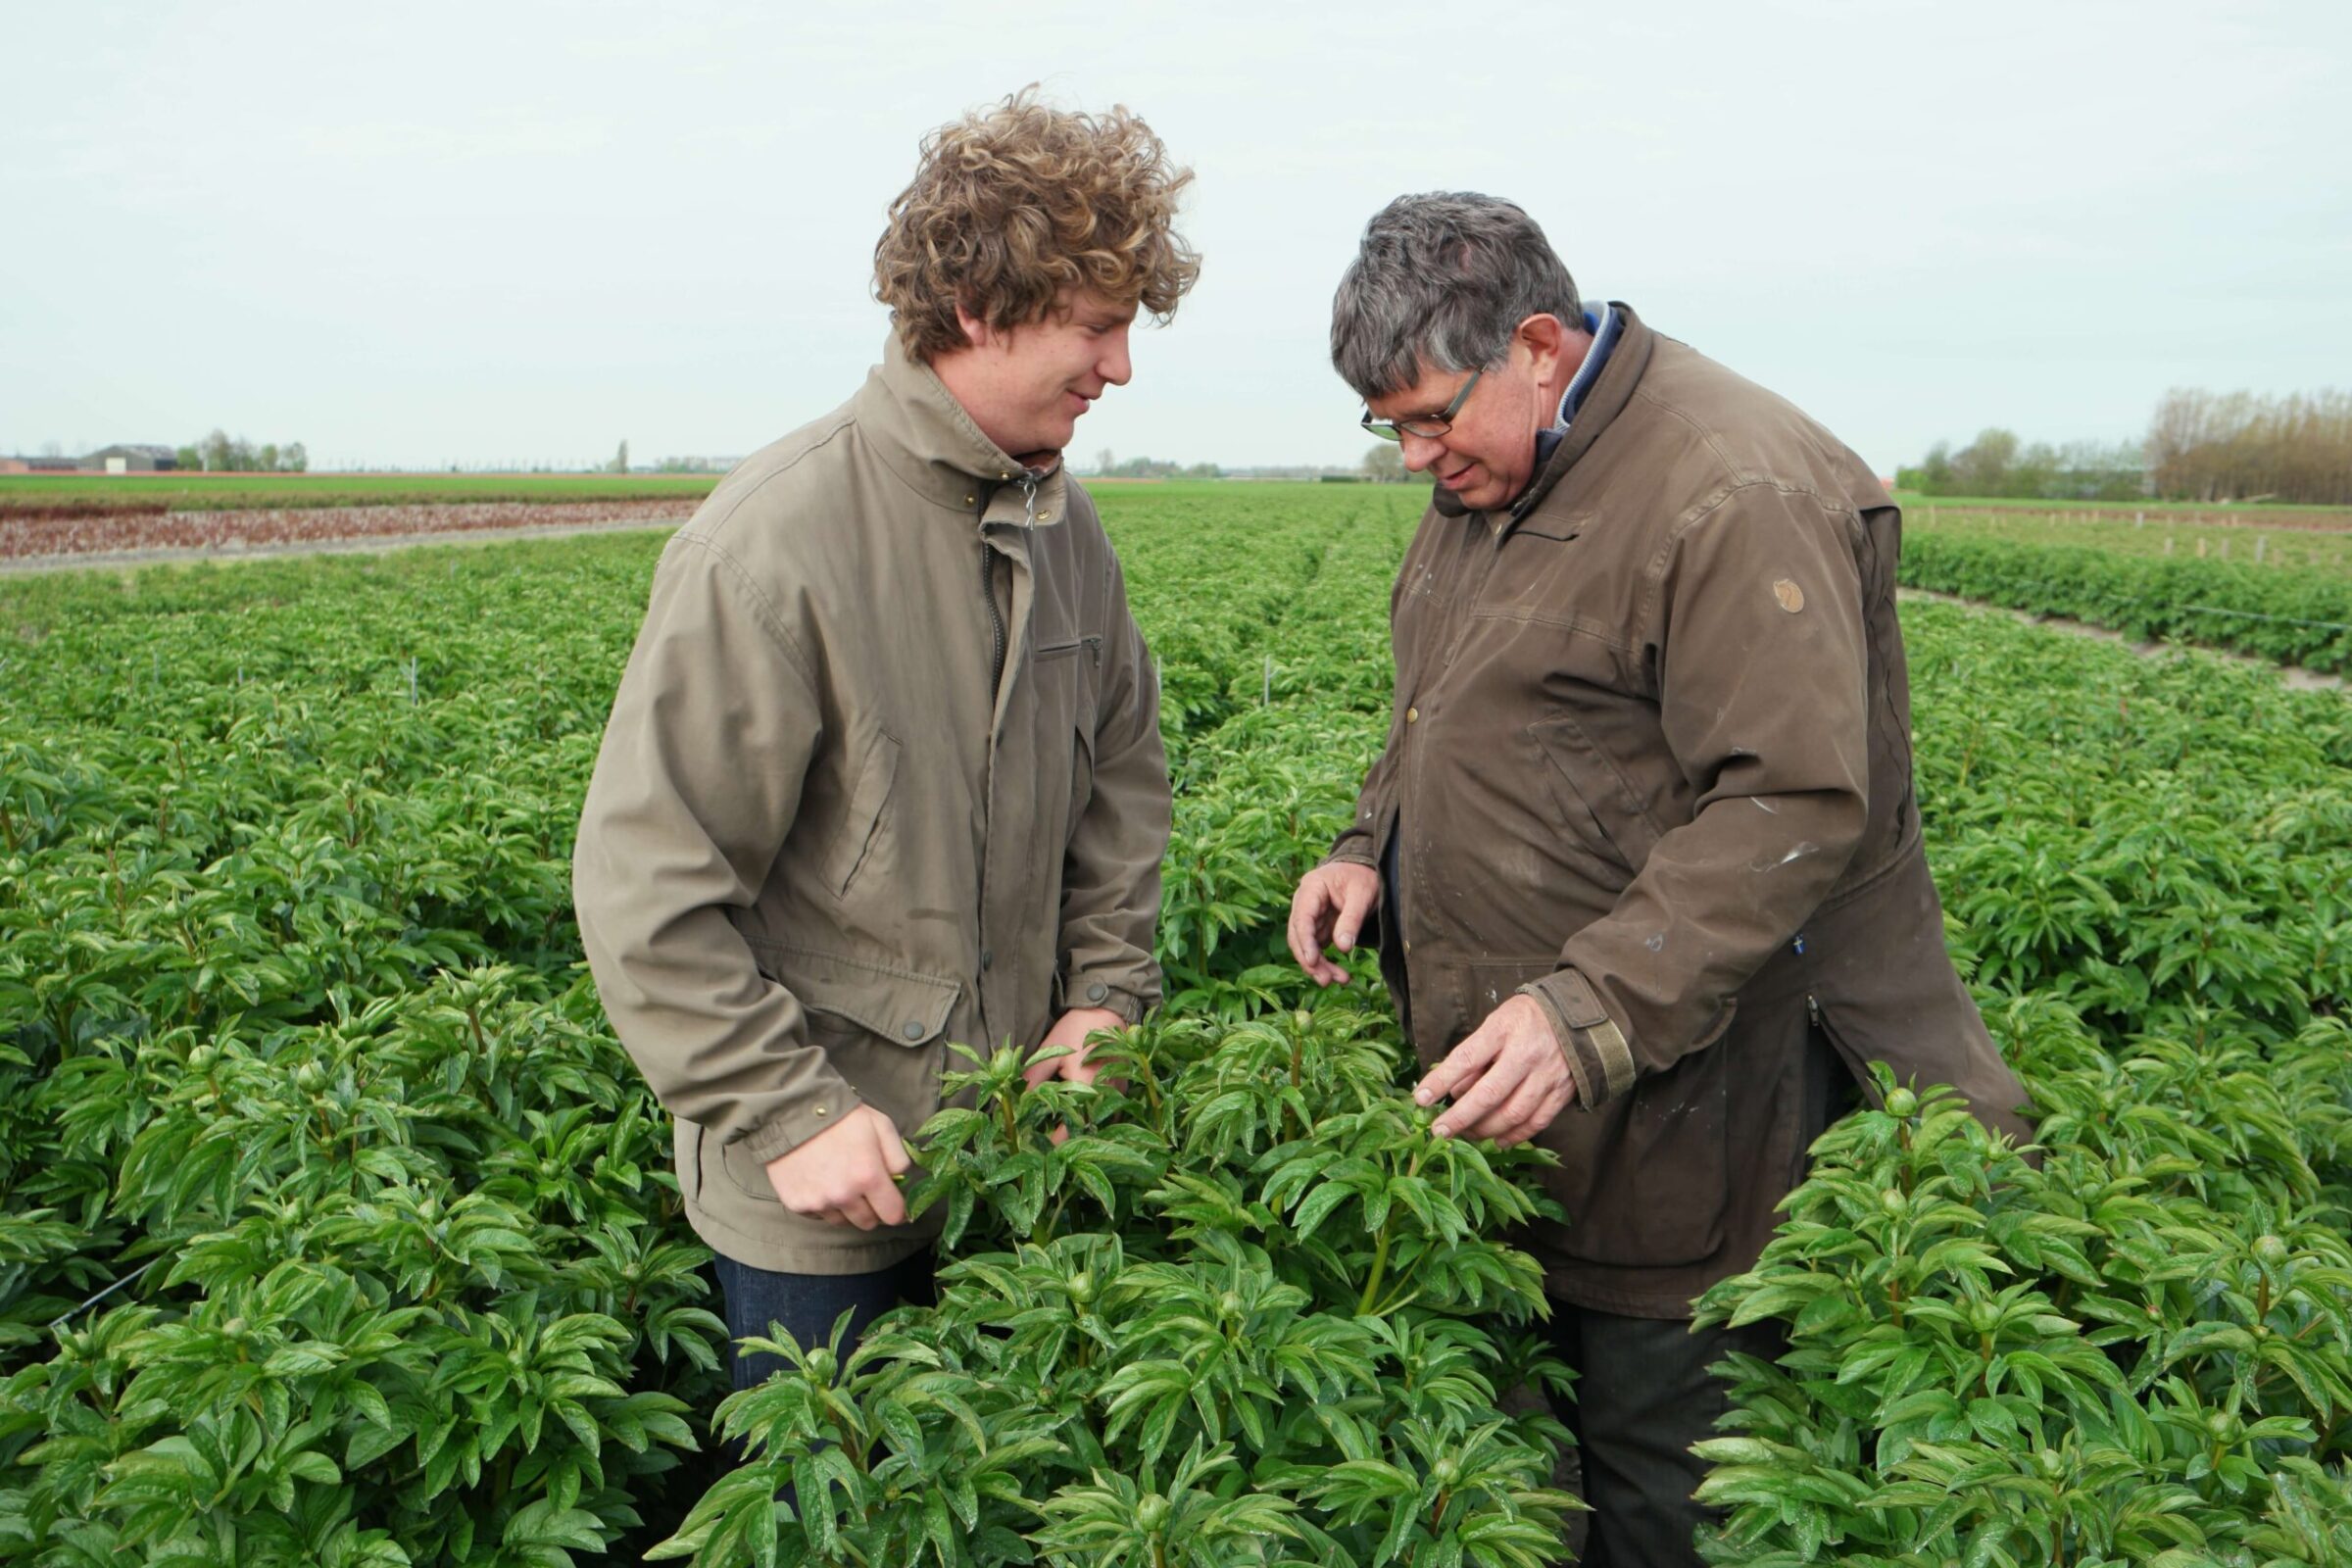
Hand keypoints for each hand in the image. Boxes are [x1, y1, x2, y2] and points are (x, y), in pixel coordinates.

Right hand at [763, 1103, 910, 1229]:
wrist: (793, 1112)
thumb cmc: (842, 1117)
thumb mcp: (881, 1126)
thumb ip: (898, 1158)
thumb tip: (902, 1181)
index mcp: (868, 1176)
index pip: (893, 1214)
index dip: (897, 1210)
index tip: (894, 1202)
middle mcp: (844, 1196)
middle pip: (867, 1223)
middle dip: (872, 1209)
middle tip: (865, 1190)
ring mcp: (818, 1202)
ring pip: (842, 1221)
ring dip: (846, 1209)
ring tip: (839, 1182)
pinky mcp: (797, 1204)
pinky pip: (818, 1215)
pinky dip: (823, 1205)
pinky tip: (819, 1182)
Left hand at [1025, 1006, 1123, 1144]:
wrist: (1108, 1011)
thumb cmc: (1076, 1030)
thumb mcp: (1050, 1052)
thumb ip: (1033, 1079)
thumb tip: (1017, 1104)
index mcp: (1086, 1090)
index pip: (1069, 1132)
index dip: (1051, 1143)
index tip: (1036, 1146)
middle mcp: (1105, 1098)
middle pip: (1083, 1131)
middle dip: (1063, 1137)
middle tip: (1043, 1139)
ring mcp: (1117, 1095)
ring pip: (1095, 1123)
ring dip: (1078, 1127)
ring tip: (1058, 1127)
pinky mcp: (1122, 1090)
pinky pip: (1105, 1112)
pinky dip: (1091, 1116)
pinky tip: (1076, 1112)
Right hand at [1287, 861, 1380, 985]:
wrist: (1366, 870)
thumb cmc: (1364, 877)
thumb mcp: (1363, 894)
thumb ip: (1351, 920)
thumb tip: (1342, 948)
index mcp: (1312, 887)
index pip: (1302, 917)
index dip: (1305, 941)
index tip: (1313, 961)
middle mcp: (1304, 901)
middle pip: (1299, 935)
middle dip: (1310, 960)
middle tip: (1327, 980)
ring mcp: (1309, 915)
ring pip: (1305, 945)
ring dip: (1317, 965)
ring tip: (1339, 980)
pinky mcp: (1318, 927)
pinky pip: (1315, 947)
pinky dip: (1324, 962)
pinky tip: (1337, 974)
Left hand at [1412, 994, 1576, 1146]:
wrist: (1580, 1016)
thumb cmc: (1527, 1019)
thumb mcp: (1496, 1022)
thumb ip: (1476, 1055)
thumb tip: (1455, 1092)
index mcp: (1505, 1030)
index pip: (1466, 1058)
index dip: (1441, 1081)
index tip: (1420, 1098)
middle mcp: (1527, 1054)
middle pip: (1489, 1094)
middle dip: (1460, 1117)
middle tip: (1439, 1131)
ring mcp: (1547, 1076)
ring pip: (1512, 1114)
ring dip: (1484, 1130)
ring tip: (1465, 1135)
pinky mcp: (1563, 1093)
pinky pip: (1536, 1122)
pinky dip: (1514, 1136)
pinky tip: (1497, 1140)